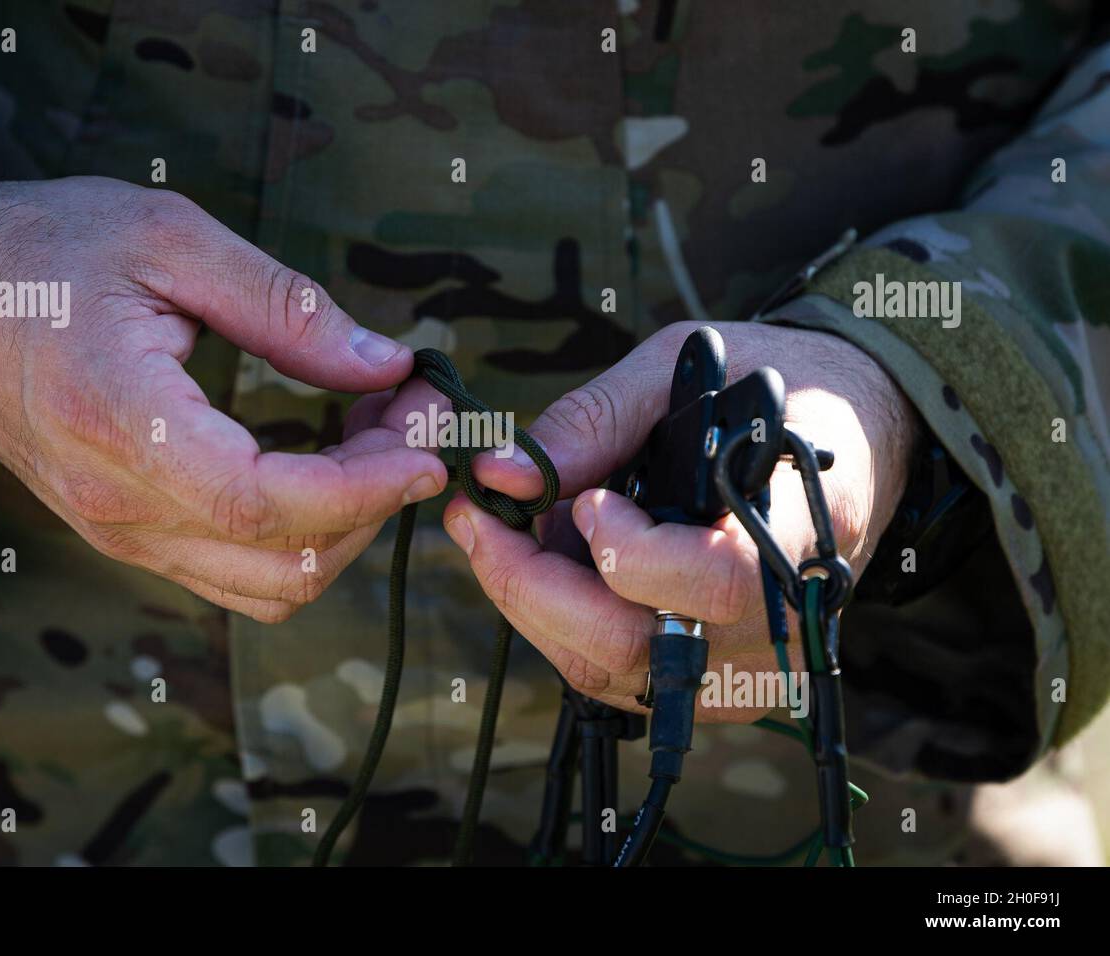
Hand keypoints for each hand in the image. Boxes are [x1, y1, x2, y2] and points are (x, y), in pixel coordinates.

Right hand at [0, 177, 445, 621]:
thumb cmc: (44, 249)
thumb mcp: (170, 240)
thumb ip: (285, 309)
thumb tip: (385, 364)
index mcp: (122, 424)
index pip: (265, 504)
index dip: (366, 489)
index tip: (429, 447)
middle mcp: (118, 503)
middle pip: (284, 564)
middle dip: (375, 501)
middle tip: (413, 414)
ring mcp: (119, 531)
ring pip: (267, 587)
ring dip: (345, 526)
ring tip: (376, 436)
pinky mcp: (126, 532)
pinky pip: (234, 572)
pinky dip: (301, 534)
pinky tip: (323, 459)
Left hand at [442, 321, 918, 718]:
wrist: (852, 437)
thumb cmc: (775, 391)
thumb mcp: (685, 370)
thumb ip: (594, 421)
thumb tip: (501, 472)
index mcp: (805, 532)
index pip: (713, 581)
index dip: (627, 552)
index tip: (582, 502)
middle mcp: (784, 623)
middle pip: (636, 647)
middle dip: (531, 585)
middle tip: (477, 518)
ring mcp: (750, 668)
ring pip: (610, 671)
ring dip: (534, 604)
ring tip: (501, 532)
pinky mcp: (715, 684)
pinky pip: (617, 676)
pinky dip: (562, 625)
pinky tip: (545, 568)